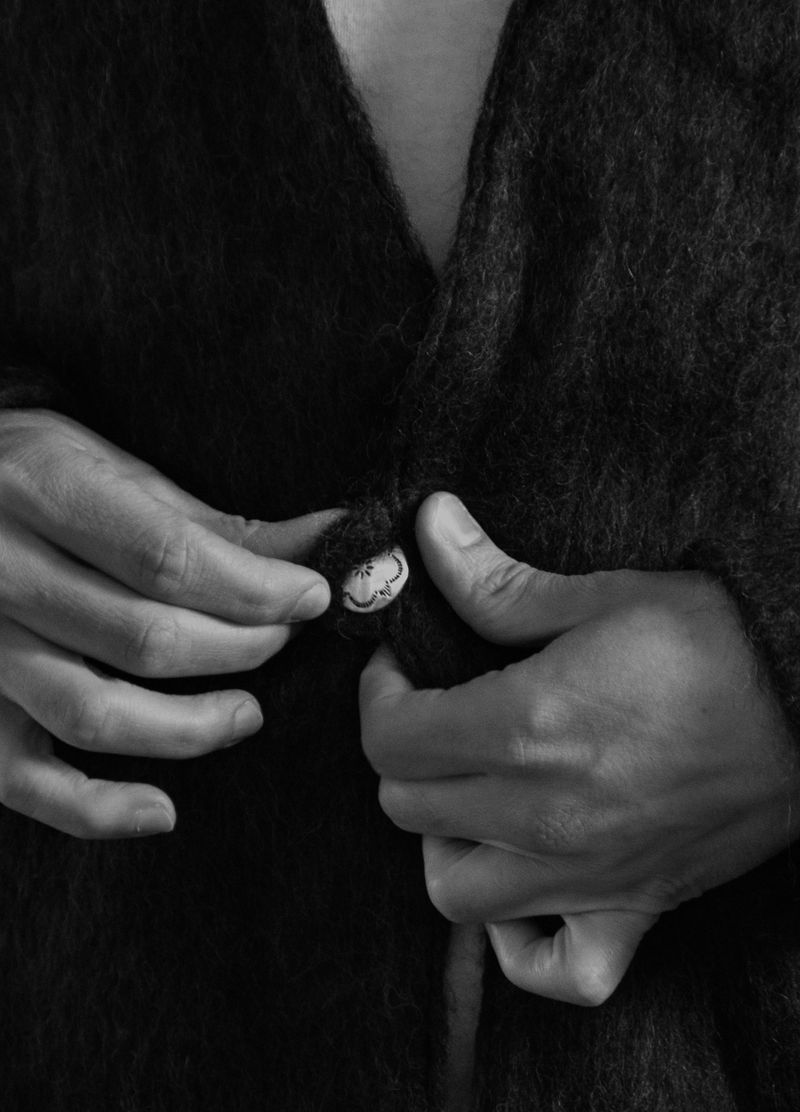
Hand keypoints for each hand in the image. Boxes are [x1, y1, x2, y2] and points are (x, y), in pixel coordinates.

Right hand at [0, 409, 338, 838]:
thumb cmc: (40, 475)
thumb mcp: (120, 472)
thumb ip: (216, 523)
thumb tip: (328, 539)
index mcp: (42, 486)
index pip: (167, 558)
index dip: (254, 587)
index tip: (312, 598)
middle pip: (141, 636)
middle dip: (239, 647)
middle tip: (285, 641)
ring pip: (91, 711)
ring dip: (189, 726)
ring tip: (248, 714)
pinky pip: (23, 778)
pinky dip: (93, 808)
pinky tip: (160, 810)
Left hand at [360, 492, 799, 1003]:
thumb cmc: (715, 640)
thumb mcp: (601, 596)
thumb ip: (496, 580)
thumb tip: (428, 526)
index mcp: (526, 727)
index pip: (390, 739)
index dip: (380, 696)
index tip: (402, 670)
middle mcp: (542, 814)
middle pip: (408, 808)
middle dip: (404, 754)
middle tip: (438, 715)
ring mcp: (586, 873)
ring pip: (454, 893)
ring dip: (444, 842)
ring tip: (471, 794)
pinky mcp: (636, 908)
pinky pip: (558, 969)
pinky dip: (523, 945)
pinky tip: (528, 891)